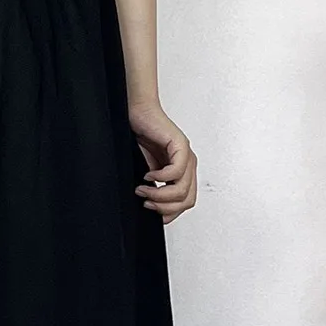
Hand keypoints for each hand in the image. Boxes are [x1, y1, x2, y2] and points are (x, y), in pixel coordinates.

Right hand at [129, 100, 196, 222]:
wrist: (137, 113)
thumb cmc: (141, 137)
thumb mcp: (148, 170)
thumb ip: (155, 188)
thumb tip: (152, 208)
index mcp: (184, 172)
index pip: (186, 202)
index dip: (170, 212)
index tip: (151, 210)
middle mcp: (188, 165)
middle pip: (187, 201)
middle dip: (164, 207)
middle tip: (146, 201)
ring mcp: (187, 155)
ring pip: (182, 191)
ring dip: (158, 195)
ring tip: (143, 189)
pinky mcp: (180, 146)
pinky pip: (176, 172)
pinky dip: (159, 178)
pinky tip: (148, 175)